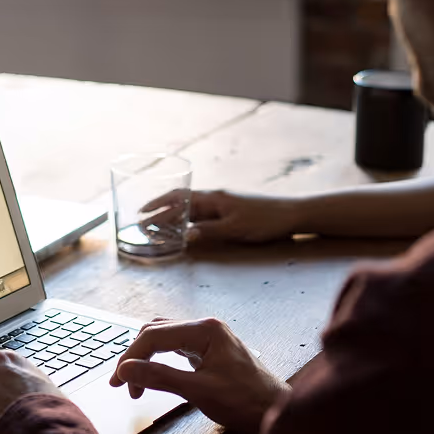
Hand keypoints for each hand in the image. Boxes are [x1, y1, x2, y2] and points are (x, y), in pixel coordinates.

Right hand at [110, 318, 287, 430]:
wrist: (275, 411)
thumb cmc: (247, 400)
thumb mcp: (199, 391)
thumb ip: (160, 377)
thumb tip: (127, 369)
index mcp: (205, 330)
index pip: (154, 335)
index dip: (131, 357)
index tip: (119, 380)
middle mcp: (205, 327)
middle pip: (156, 332)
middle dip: (135, 356)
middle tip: (122, 383)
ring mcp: (208, 337)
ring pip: (164, 338)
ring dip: (146, 357)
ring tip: (134, 381)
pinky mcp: (209, 349)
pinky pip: (175, 346)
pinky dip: (159, 359)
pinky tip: (154, 373)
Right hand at [141, 190, 300, 243]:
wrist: (292, 214)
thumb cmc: (265, 220)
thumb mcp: (235, 229)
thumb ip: (209, 231)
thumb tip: (185, 235)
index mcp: (213, 198)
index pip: (179, 199)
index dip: (158, 205)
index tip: (141, 213)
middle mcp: (215, 198)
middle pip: (181, 201)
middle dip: (160, 209)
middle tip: (143, 220)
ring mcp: (223, 203)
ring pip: (191, 208)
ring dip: (173, 215)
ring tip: (158, 225)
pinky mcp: (230, 210)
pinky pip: (202, 213)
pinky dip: (188, 219)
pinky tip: (185, 227)